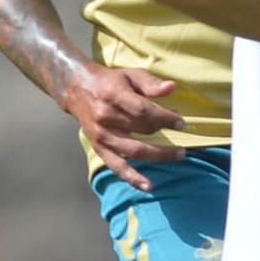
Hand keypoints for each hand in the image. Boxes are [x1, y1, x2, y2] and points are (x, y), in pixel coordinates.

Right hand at [63, 65, 188, 187]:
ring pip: (133, 150)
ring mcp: (101, 135)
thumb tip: (172, 88)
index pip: (143, 110)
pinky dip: (133, 178)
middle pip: (141, 129)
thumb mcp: (130, 74)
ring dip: (158, 155)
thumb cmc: (110, 81)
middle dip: (165, 134)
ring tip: (178, 155)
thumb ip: (151, 83)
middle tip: (183, 135)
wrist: (76, 89)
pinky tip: (149, 186)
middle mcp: (105, 117)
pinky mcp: (98, 148)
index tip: (181, 123)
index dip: (164, 117)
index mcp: (113, 95)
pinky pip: (117, 167)